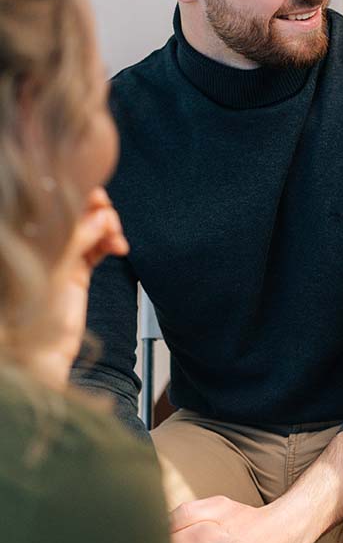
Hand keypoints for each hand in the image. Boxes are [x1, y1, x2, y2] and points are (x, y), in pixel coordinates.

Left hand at [28, 188, 128, 386]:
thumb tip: (101, 216)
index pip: (50, 198)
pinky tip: (118, 248)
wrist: (36, 352)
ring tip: (116, 240)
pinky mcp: (73, 269)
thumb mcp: (54, 268)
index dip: (75, 191)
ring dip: (108, 226)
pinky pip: (97, 245)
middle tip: (108, 219)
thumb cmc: (30, 313)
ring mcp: (56, 254)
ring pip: (89, 225)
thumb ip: (76, 238)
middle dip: (96, 209)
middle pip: (73, 208)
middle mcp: (38, 239)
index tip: (96, 195)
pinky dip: (110, 242)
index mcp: (25, 233)